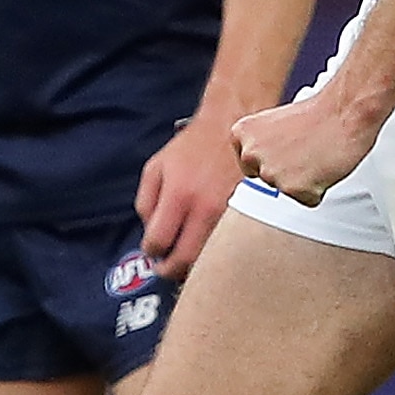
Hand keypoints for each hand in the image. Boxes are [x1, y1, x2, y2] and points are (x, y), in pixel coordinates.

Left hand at [136, 114, 243, 272]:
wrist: (233, 125)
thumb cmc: (193, 146)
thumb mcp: (156, 167)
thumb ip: (145, 203)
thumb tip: (150, 234)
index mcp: (179, 195)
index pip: (158, 242)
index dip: (152, 253)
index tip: (153, 252)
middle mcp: (207, 208)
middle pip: (185, 260)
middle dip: (171, 269)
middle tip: (166, 268)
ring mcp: (231, 214)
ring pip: (210, 257)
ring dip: (195, 264)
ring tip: (187, 256)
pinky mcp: (249, 215)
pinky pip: (229, 246)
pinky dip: (217, 251)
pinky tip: (209, 245)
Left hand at [229, 80, 380, 209]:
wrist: (346, 110)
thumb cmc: (321, 112)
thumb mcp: (277, 122)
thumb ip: (265, 144)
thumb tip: (267, 162)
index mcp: (242, 133)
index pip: (249, 164)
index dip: (274, 158)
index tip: (288, 148)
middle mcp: (251, 153)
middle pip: (268, 179)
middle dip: (287, 170)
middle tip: (307, 150)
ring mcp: (271, 173)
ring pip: (288, 190)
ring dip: (304, 178)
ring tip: (318, 153)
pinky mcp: (293, 188)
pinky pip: (308, 199)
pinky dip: (319, 188)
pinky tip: (324, 165)